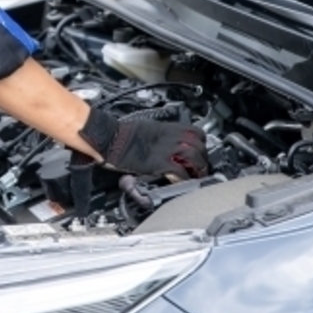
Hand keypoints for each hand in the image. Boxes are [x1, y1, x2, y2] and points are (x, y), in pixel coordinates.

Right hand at [78, 107, 207, 178]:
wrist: (109, 137)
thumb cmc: (121, 133)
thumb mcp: (146, 127)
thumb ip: (160, 135)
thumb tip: (165, 142)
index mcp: (166, 128)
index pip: (196, 132)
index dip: (201, 144)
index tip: (200, 152)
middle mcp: (169, 137)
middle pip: (199, 145)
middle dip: (203, 158)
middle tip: (200, 169)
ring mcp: (165, 149)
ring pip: (194, 158)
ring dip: (197, 169)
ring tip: (195, 178)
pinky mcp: (158, 163)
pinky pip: (179, 173)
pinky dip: (184, 180)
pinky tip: (183, 184)